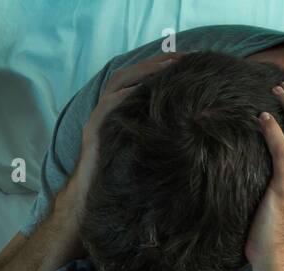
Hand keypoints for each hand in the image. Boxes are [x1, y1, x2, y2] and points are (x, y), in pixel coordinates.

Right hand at [65, 52, 184, 214]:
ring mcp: (98, 119)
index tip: (187, 61)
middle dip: (153, 63)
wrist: (91, 199)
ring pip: (116, 85)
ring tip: (163, 67)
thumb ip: (157, 132)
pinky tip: (134, 92)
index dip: (160, 67)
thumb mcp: (144, 150)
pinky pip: (104, 109)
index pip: (139, 79)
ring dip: (140, 73)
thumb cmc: (120, 177)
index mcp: (120, 111)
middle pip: (128, 75)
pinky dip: (119, 98)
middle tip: (179, 58)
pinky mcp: (92, 133)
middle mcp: (108, 110)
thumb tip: (192, 126)